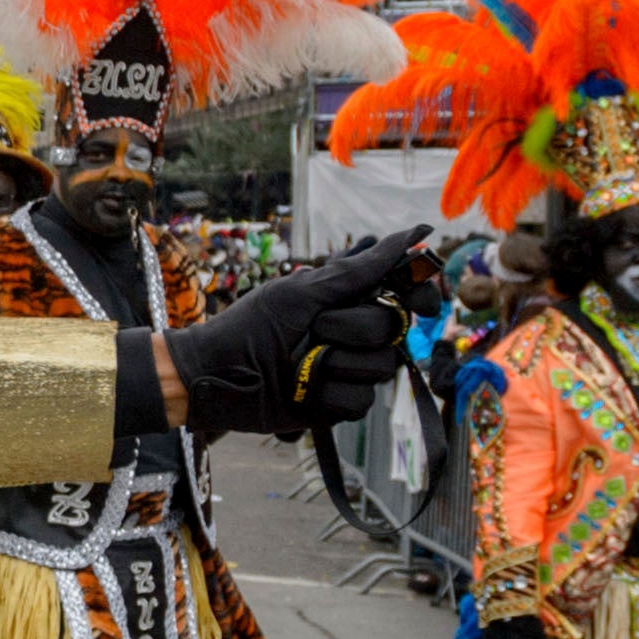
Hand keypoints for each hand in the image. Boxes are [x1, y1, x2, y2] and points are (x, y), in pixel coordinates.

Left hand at [164, 227, 427, 434]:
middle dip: (351, 329)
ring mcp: (349, 369)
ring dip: (337, 364)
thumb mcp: (302, 292)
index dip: (421, 296)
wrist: (215, 376)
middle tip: (314, 329)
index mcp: (347, 299)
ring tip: (300, 363)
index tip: (423, 304)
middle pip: (393, 330)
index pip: (405, 295)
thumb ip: (357, 270)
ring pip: (383, 369)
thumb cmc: (249, 326)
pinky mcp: (339, 404)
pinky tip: (302, 391)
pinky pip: (362, 401)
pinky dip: (329, 395)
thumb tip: (413, 235)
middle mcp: (354, 333)